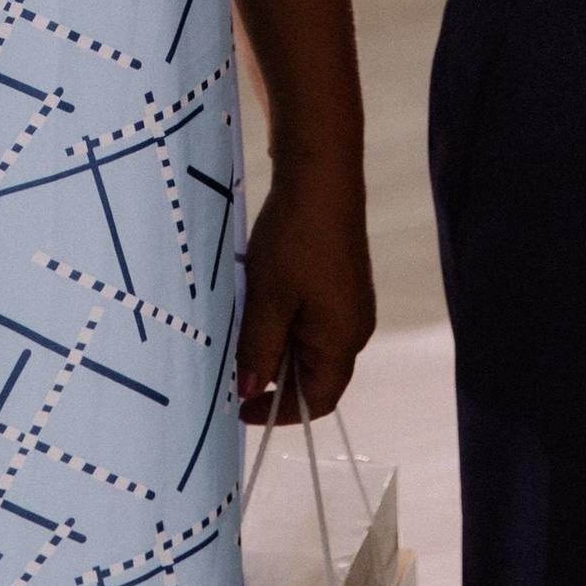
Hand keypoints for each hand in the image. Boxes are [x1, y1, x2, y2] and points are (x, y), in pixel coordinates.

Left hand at [235, 162, 376, 421]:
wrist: (319, 175)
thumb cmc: (296, 239)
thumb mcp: (268, 299)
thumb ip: (259, 349)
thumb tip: (248, 391)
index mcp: (344, 339)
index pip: (317, 400)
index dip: (278, 410)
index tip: (240, 407)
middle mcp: (354, 327)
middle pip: (312, 373)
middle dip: (272, 374)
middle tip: (232, 363)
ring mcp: (348, 302)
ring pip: (307, 343)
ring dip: (274, 343)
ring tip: (241, 326)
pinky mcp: (339, 281)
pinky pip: (310, 317)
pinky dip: (282, 319)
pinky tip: (257, 300)